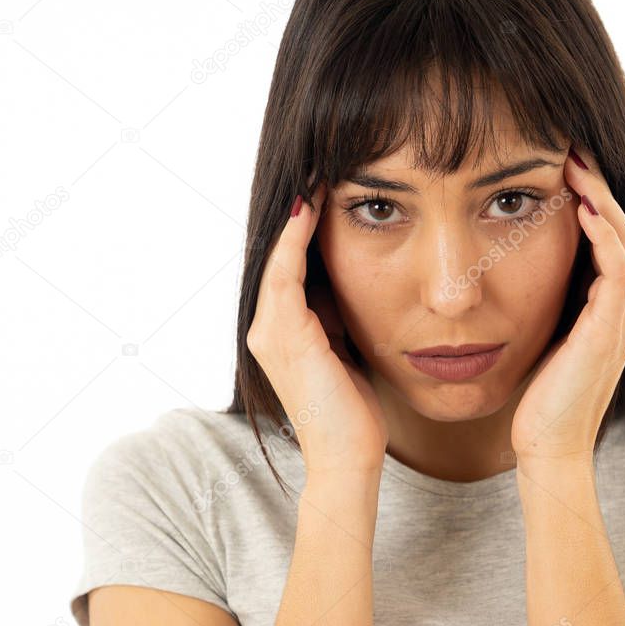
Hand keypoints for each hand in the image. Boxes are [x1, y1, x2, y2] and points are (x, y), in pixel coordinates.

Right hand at [247, 181, 388, 475]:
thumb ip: (341, 320)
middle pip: (280, 255)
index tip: (328, 188)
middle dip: (297, 213)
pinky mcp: (284, 334)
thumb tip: (357, 287)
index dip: (305, 228)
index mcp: (283, 331)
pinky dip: (295, 238)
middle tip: (317, 169)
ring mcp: (270, 330)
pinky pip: (286, 272)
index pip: (291, 266)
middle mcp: (267, 327)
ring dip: (295, 215)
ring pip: (279, 256)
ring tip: (314, 175)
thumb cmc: (354, 411)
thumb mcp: (346, 352)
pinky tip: (310, 206)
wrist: (348, 456)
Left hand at [510, 145, 624, 464]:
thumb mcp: (540, 333)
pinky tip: (579, 205)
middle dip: (595, 184)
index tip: (557, 162)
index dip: (587, 195)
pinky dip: (601, 233)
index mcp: (608, 305)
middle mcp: (623, 305)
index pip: (605, 235)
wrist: (546, 445)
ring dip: (598, 197)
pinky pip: (615, 267)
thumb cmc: (536, 394)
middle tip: (569, 146)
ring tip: (574, 161)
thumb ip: (542, 299)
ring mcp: (622, 315)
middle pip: (619, 225)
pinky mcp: (610, 327)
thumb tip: (507, 264)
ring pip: (622, 237)